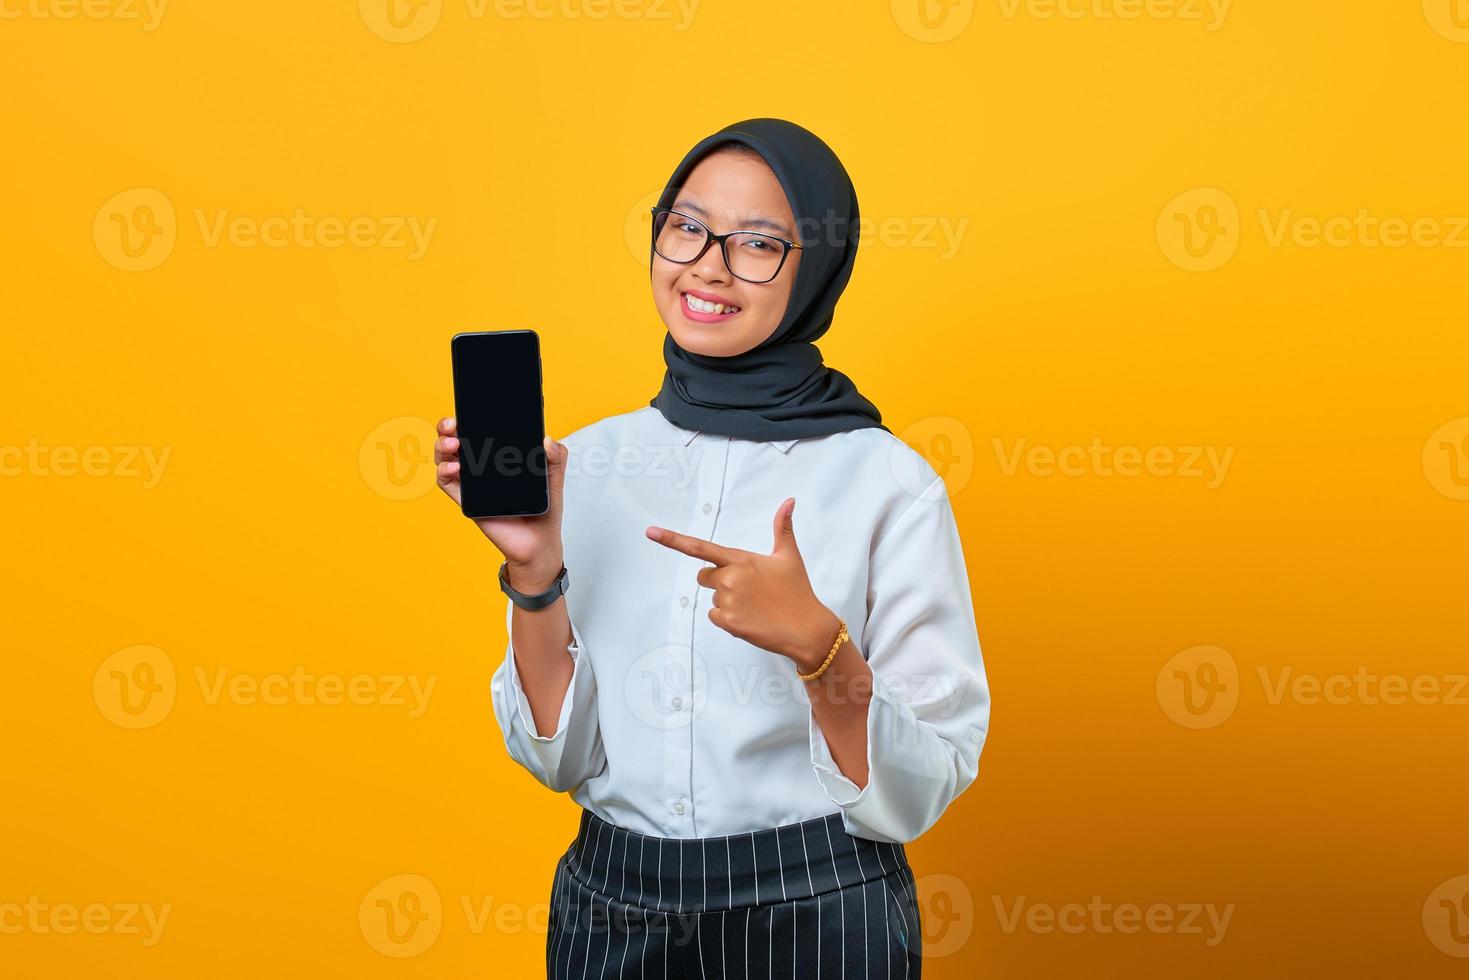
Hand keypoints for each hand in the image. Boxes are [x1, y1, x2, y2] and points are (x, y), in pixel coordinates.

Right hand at [435, 416, 566, 591]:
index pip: (479, 430)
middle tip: (453, 424)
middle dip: (448, 427)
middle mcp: (481, 466)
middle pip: (455, 440)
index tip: (470, 407)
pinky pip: (447, 484)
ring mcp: (472, 483)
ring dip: (442, 447)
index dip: (469, 417)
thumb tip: (547, 440)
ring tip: (453, 444)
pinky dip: (444, 472)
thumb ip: (556, 456)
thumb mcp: (554, 476)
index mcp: (499, 455)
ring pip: (446, 458)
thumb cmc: (544, 507)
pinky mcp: (466, 500)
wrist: (540, 541)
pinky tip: (454, 468)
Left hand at [646, 498, 840, 670]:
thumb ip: (782, 527)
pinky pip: (715, 616)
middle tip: (747, 588)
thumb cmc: (797, 591)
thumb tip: (789, 501)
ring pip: (712, 598)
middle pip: (703, 576)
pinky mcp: (728, 622)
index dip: (672, 539)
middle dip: (718, 581)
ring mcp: (728, 601)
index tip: (651, 532)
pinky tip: (750, 619)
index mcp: (741, 559)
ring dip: (727, 602)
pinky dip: (729, 619)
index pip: (700, 547)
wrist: (806, 628)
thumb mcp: (789, 556)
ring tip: (754, 605)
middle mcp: (730, 578)